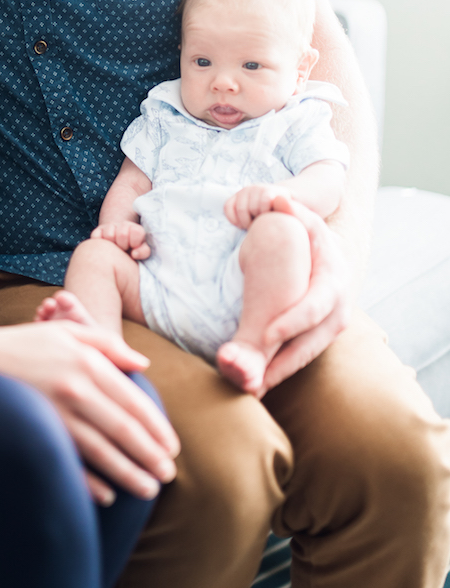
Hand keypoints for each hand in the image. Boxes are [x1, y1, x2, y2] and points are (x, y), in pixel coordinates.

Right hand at [0, 319, 178, 505]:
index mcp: (86, 363)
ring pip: (101, 451)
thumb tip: (144, 365)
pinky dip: (90, 483)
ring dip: (129, 474)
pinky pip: (68, 463)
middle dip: (150, 456)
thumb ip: (108, 345)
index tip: (173, 447)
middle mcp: (73, 389)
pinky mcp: (35, 432)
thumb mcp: (67, 332)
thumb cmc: (24, 344)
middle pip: (122, 430)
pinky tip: (108, 495)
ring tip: (149, 489)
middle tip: (169, 476)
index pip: (132, 402)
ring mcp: (53, 414)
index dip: (157, 427)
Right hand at [90, 221, 150, 259]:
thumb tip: (134, 254)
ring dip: (111, 244)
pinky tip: (105, 247)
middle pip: (122, 234)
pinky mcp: (97, 232)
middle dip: (123, 245)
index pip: (136, 231)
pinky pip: (96, 236)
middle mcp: (123, 225)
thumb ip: (143, 251)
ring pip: (109, 234)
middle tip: (123, 249)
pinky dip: (100, 242)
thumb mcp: (142, 251)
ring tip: (114, 248)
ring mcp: (108, 228)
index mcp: (136, 229)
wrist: (118, 246)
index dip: (135, 242)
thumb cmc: (132, 251)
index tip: (133, 247)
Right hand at [224, 183, 291, 228]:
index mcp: (273, 191)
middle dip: (257, 221)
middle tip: (264, 226)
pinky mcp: (235, 197)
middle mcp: (258, 188)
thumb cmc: (289, 215)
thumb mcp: (296, 213)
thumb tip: (277, 204)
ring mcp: (246, 191)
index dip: (266, 214)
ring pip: (239, 209)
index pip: (265, 201)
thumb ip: (292, 210)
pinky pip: (228, 207)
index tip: (273, 221)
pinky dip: (233, 219)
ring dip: (245, 222)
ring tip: (255, 225)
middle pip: (251, 208)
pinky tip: (243, 224)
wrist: (281, 206)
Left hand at [260, 193, 351, 390]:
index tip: (265, 335)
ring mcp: (330, 327)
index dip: (292, 322)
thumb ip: (290, 208)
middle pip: (311, 342)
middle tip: (254, 378)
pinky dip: (280, 371)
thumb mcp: (304, 218)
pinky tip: (256, 384)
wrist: (329, 255)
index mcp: (333, 281)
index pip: (314, 307)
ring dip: (279, 373)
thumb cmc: (310, 235)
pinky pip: (300, 357)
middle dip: (283, 361)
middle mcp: (337, 309)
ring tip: (251, 388)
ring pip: (306, 355)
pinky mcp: (319, 338)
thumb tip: (280, 199)